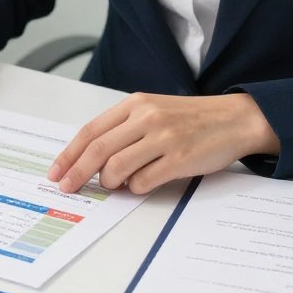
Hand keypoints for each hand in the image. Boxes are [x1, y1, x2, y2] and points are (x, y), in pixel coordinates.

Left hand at [48, 92, 278, 194]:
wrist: (235, 119)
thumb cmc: (190, 119)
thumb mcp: (153, 111)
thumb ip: (124, 130)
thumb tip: (92, 161)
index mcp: (135, 104)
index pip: (91, 131)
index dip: (69, 154)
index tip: (56, 172)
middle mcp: (147, 117)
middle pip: (98, 149)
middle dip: (77, 172)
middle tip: (67, 187)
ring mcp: (164, 137)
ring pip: (117, 166)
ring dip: (109, 182)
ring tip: (115, 184)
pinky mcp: (180, 158)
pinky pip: (143, 181)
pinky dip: (134, 188)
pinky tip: (140, 184)